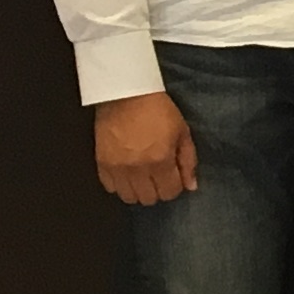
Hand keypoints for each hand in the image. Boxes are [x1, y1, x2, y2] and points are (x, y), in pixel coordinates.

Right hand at [93, 91, 200, 205]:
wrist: (126, 93)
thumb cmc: (158, 110)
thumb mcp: (182, 131)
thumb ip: (188, 161)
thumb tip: (191, 186)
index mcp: (161, 160)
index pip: (170, 192)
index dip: (174, 186)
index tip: (173, 177)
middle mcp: (138, 169)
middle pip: (149, 199)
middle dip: (157, 190)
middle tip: (157, 176)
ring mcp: (118, 168)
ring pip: (128, 197)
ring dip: (138, 190)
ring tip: (141, 176)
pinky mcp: (102, 163)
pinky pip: (110, 187)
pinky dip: (119, 184)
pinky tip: (126, 173)